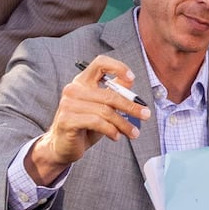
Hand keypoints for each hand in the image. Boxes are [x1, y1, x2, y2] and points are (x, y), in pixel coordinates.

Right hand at [26, 55, 148, 184]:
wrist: (62, 146)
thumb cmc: (86, 125)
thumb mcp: (102, 107)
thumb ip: (113, 92)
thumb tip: (129, 80)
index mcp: (82, 81)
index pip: (100, 63)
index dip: (117, 67)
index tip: (131, 78)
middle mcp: (73, 89)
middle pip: (109, 94)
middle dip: (131, 106)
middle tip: (146, 115)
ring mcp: (68, 104)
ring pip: (105, 111)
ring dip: (123, 124)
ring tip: (133, 133)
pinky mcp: (67, 120)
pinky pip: (97, 122)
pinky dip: (111, 130)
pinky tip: (116, 136)